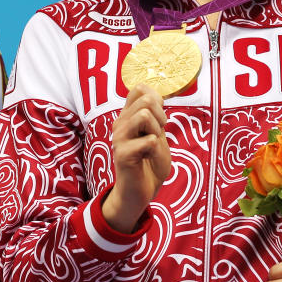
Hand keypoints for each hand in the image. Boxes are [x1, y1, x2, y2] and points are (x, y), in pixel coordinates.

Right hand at [101, 84, 170, 232]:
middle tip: (158, 135)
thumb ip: (155, 115)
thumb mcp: (156, 134)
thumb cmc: (149, 163)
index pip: (138, 89)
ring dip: (157, 131)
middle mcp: (120, 124)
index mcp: (127, 117)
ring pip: (145, 115)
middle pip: (146, 99)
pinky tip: (147, 159)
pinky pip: (150, 140)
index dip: (156, 99)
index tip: (159, 119)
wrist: (141, 192)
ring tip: (152, 145)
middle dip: (161, 116)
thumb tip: (156, 95)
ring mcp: (119, 138)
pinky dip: (156, 150)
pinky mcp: (123, 154)